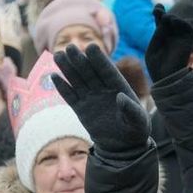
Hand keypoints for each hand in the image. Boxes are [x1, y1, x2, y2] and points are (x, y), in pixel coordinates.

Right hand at [52, 43, 150, 157]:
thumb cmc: (135, 129)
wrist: (124, 145)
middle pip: (89, 72)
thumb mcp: (138, 122)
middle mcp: (103, 89)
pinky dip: (63, 88)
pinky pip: (70, 97)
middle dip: (80, 60)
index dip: (100, 59)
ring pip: (77, 81)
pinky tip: (54, 77)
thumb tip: (120, 97)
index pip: (107, 71)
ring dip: (67, 68)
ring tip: (58, 55)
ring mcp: (91, 98)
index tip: (91, 47)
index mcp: (119, 87)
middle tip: (70, 47)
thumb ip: (131, 110)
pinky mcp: (81, 109)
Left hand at [145, 5, 192, 83]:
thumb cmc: (157, 67)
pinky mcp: (188, 42)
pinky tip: (174, 21)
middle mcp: (172, 39)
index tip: (157, 9)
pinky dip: (182, 22)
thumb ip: (159, 32)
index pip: (162, 23)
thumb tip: (166, 18)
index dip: (159, 13)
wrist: (166, 78)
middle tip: (157, 11)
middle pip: (169, 20)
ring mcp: (180, 40)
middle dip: (163, 13)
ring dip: (172, 17)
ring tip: (166, 19)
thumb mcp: (153, 47)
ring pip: (179, 22)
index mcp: (162, 40)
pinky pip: (189, 28)